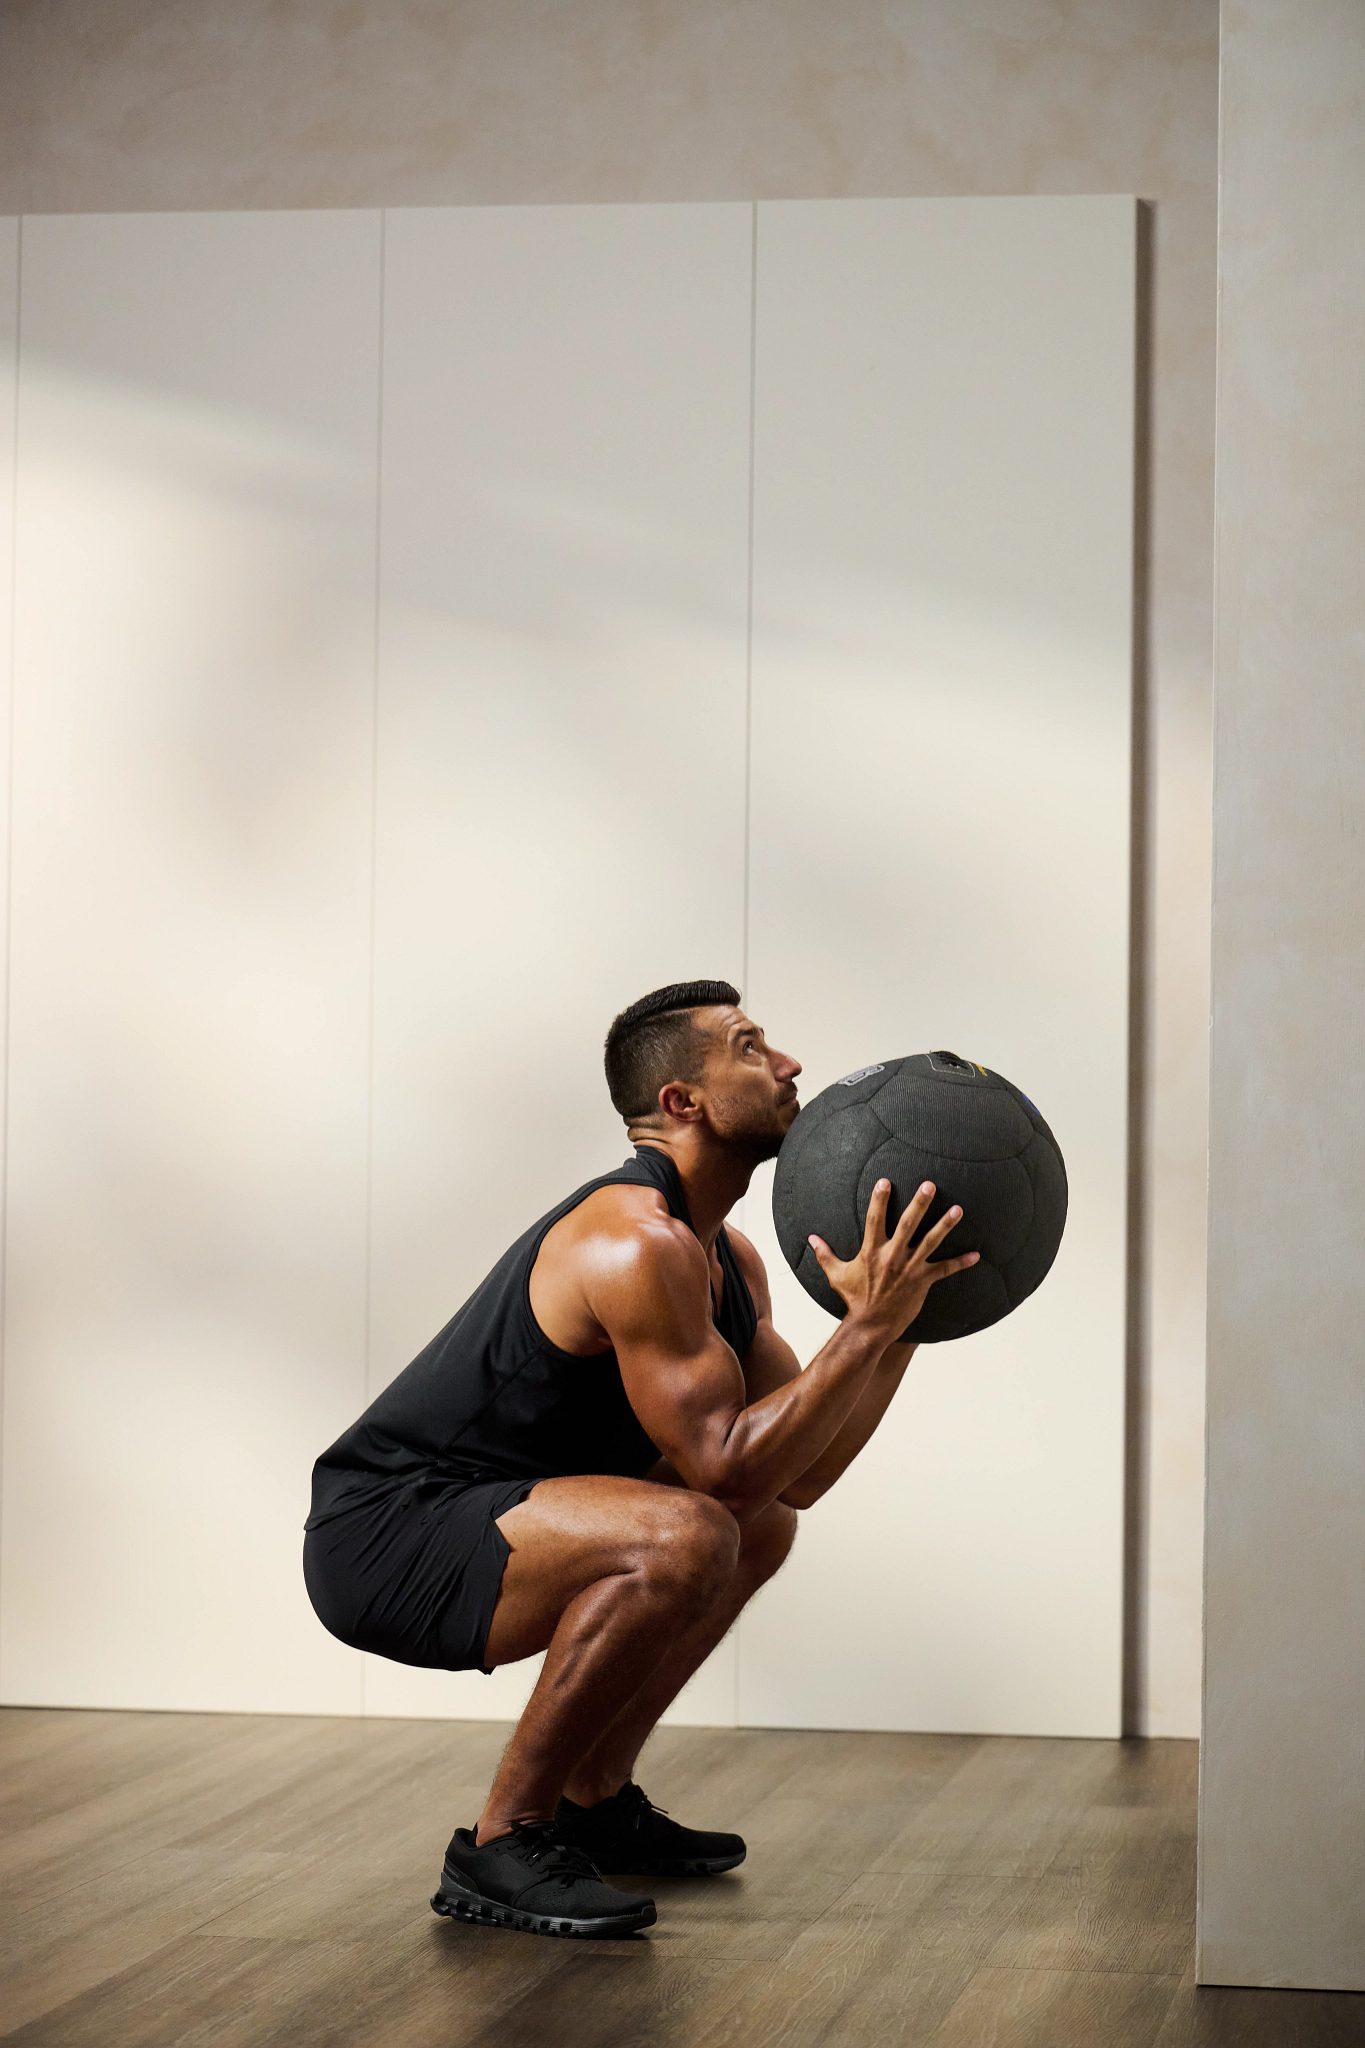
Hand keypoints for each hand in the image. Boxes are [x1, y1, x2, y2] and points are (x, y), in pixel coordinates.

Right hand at [807, 1179, 979, 1339]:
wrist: (870, 1326)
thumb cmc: (854, 1299)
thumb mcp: (836, 1275)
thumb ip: (825, 1254)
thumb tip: (810, 1238)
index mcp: (871, 1251)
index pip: (875, 1219)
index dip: (879, 1199)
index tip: (885, 1181)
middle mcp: (892, 1256)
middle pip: (908, 1224)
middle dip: (919, 1203)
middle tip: (930, 1185)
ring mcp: (910, 1269)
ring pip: (931, 1242)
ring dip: (945, 1225)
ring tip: (959, 1210)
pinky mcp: (923, 1282)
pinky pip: (945, 1270)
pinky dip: (960, 1262)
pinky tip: (976, 1255)